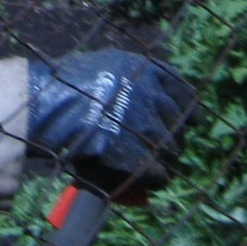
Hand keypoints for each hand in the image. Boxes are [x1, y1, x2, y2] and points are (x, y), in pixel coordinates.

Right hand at [26, 53, 196, 197]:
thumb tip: (138, 87)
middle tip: (161, 142)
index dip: (187, 106)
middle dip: (171, 133)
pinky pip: (160, 174)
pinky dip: (155, 178)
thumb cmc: (69, 82)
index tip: (191, 118)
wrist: (55, 107)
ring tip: (151, 162)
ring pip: (171, 149)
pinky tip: (148, 181)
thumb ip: (129, 75)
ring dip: (163, 156)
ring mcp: (150, 129)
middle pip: (178, 121)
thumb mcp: (106, 64)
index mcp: (149, 72)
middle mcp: (155, 98)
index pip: (181, 90)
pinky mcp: (141, 157)